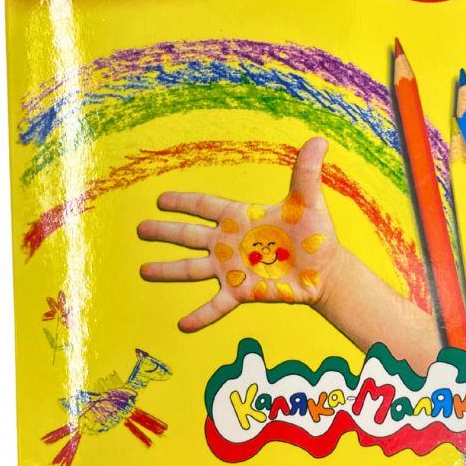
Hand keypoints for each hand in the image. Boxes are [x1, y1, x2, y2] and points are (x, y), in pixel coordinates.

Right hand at [137, 138, 340, 331]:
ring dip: (168, 270)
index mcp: (240, 218)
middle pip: (189, 235)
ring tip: (144, 271)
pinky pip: (216, 305)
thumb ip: (306, 172)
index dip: (183, 202)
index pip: (206, 206)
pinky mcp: (241, 293)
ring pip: (193, 269)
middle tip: (140, 229)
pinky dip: (200, 316)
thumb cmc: (315, 234)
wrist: (325, 270)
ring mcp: (232, 269)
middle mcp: (229, 243)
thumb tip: (317, 140)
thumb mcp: (308, 201)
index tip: (160, 200)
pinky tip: (182, 325)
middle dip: (164, 231)